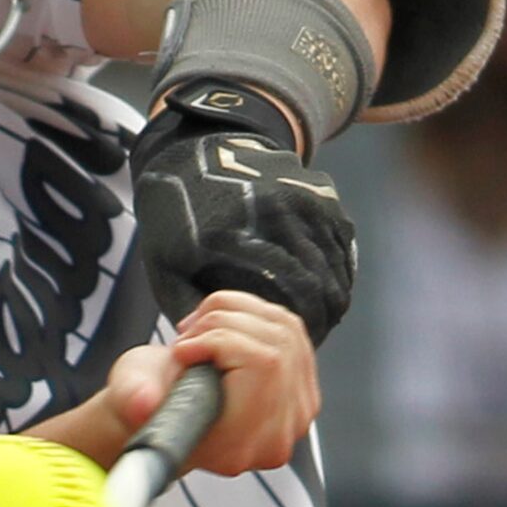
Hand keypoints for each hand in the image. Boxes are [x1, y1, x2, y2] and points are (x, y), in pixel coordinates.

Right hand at [107, 292, 320, 475]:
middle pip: (279, 343)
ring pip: (285, 330)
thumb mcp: (128, 395)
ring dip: (236, 315)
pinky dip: (251, 314)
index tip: (182, 349)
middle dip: (226, 322)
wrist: (159, 413)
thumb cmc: (145, 404)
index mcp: (235, 448)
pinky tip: (221, 328)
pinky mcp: (301, 390)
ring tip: (199, 332)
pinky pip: (290, 329)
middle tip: (188, 337)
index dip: (222, 339)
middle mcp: (275, 437)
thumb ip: (134, 399)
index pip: (264, 365)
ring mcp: (294, 415)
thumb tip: (142, 404)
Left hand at [131, 123, 356, 345]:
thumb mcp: (164, 267)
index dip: (287, 332)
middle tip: (308, 343)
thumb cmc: (175, 220)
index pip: (277, 299)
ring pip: (333, 266)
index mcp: (229, 237)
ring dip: (330, 300)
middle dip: (317, 321)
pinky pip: (341, 244)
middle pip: (314, 285)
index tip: (287, 355)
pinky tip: (324, 292)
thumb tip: (217, 353)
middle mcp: (270, 215)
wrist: (195, 151)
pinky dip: (338, 272)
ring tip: (317, 323)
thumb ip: (190, 310)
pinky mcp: (318, 193)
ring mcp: (299, 199)